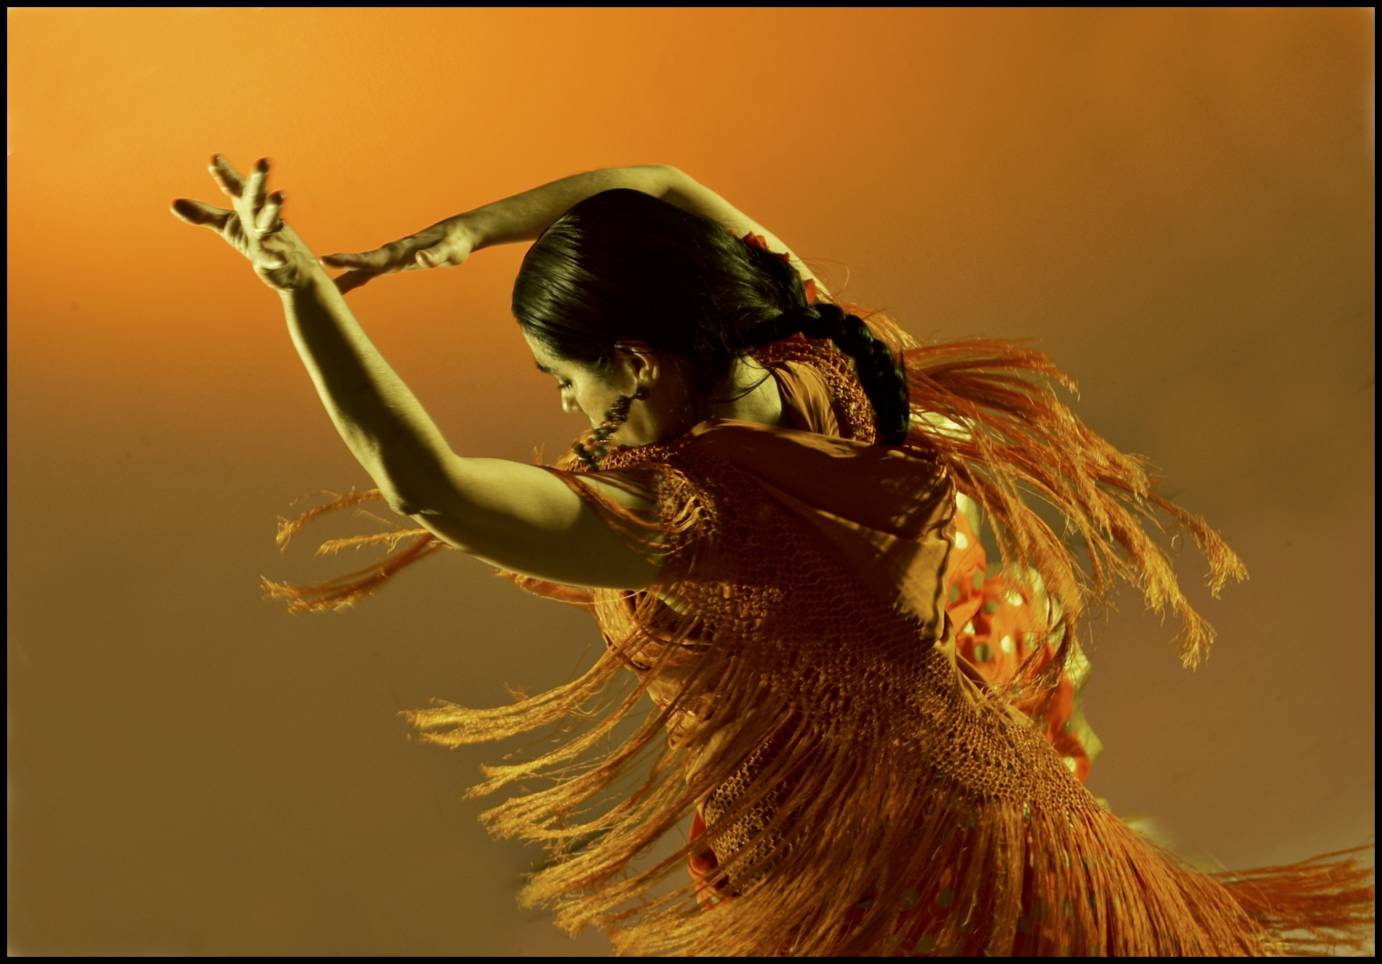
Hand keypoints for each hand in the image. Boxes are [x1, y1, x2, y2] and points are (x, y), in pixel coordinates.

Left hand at [170, 154, 321, 292]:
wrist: (291, 268)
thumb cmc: (256, 240)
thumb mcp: (227, 225)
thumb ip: (203, 214)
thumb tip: (173, 203)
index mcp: (246, 205)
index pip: (234, 187)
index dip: (225, 175)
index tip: (213, 159)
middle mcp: (259, 215)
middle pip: (257, 196)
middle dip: (259, 179)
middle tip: (263, 160)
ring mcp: (272, 235)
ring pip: (272, 219)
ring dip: (274, 207)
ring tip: (279, 195)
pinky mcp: (280, 258)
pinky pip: (278, 258)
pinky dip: (278, 258)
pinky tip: (282, 258)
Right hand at [319, 213, 476, 294]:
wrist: (458, 235)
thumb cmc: (455, 243)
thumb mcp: (449, 251)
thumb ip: (435, 255)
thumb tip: (421, 258)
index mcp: (399, 253)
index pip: (371, 260)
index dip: (349, 261)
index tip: (326, 260)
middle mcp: (392, 255)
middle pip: (361, 264)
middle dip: (339, 268)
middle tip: (313, 271)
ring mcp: (393, 259)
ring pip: (363, 269)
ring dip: (343, 276)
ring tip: (322, 287)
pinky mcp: (397, 263)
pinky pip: (372, 271)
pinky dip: (356, 276)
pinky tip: (345, 284)